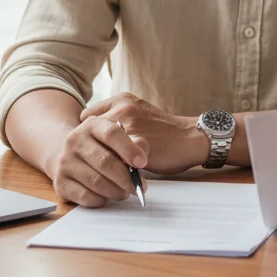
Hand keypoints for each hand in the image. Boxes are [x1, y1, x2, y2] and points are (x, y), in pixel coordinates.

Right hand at [48, 114, 149, 207]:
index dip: (129, 149)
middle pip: (105, 161)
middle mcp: (74, 141)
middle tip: (140, 186)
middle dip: (126, 177)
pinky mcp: (60, 183)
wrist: (69, 153)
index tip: (143, 162)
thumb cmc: (101, 146)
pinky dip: (101, 199)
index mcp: (91, 124)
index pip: (112, 134)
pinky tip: (108, 197)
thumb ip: (132, 141)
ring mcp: (65, 162)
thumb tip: (143, 153)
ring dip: (116, 190)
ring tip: (126, 192)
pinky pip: (85, 196)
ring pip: (96, 181)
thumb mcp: (115, 136)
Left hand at [81, 92, 209, 174]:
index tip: (92, 146)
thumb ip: (117, 118)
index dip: (88, 134)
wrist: (189, 139)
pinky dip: (111, 170)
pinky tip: (115, 177)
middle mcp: (122, 108)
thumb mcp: (139, 112)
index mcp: (121, 99)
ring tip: (103, 173)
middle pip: (88, 133)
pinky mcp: (134, 144)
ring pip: (98, 148)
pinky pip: (113, 160)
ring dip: (99, 161)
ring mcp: (128, 125)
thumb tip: (91, 136)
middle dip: (89, 148)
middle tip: (91, 163)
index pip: (87, 117)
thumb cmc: (163, 130)